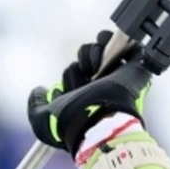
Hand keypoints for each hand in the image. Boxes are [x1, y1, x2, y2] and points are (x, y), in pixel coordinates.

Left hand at [27, 30, 152, 155]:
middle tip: (82, 80)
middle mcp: (102, 83)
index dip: (70, 75)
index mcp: (85, 94)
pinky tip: (101, 60)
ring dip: (92, 53)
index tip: (67, 91)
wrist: (95, 121)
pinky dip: (111, 43)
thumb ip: (35, 105)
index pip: (76, 71)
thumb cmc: (71, 125)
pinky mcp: (134, 67)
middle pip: (88, 57)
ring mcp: (118, 74)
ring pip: (104, 47)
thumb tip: (39, 91)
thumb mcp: (41, 120)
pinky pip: (126, 43)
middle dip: (80, 64)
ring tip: (91, 68)